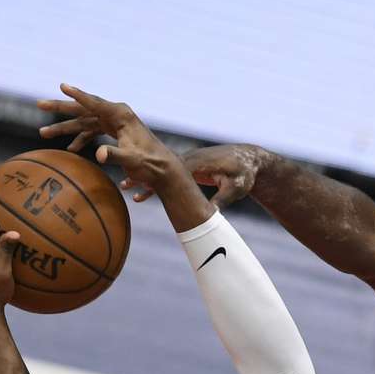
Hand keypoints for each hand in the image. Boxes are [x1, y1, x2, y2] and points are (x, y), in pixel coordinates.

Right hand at [37, 84, 185, 200]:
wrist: (163, 170)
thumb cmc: (150, 164)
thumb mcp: (131, 160)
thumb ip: (114, 155)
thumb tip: (98, 155)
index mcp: (120, 115)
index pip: (93, 102)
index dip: (76, 95)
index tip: (62, 85)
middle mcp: (116, 115)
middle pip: (83, 109)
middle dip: (60, 108)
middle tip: (39, 105)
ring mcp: (115, 123)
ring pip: (84, 122)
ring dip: (66, 128)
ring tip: (44, 133)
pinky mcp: (115, 133)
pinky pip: (93, 132)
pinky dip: (81, 139)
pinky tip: (71, 149)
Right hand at [104, 144, 265, 207]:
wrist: (250, 160)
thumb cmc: (245, 173)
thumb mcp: (236, 188)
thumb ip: (223, 199)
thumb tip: (212, 214)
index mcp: (198, 163)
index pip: (173, 170)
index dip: (158, 176)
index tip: (143, 183)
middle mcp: (190, 160)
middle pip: (162, 167)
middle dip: (142, 174)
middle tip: (124, 184)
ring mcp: (188, 162)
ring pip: (162, 170)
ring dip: (144, 177)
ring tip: (124, 186)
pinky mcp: (189, 167)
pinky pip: (168, 173)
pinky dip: (156, 179)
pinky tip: (141, 188)